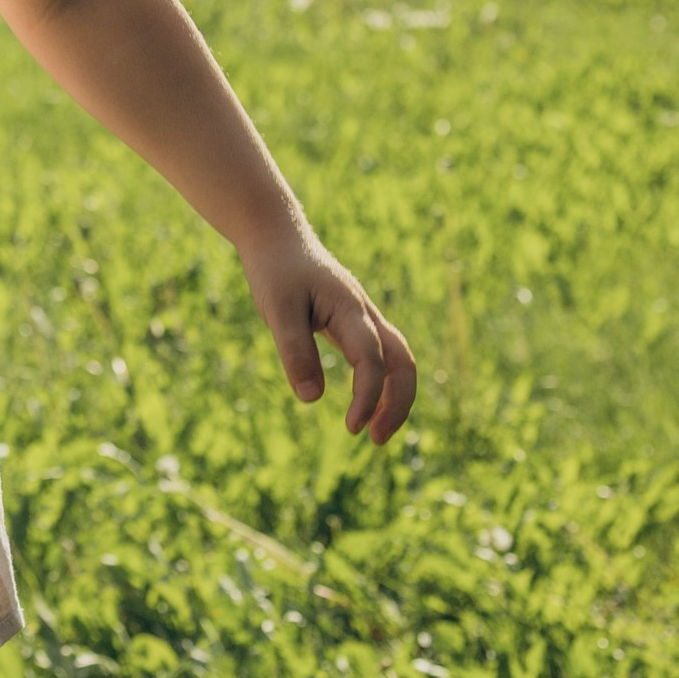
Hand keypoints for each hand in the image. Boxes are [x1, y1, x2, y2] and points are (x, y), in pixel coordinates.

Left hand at [245, 238, 417, 447]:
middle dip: (398, 403)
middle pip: (403, 360)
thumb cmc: (275, 271)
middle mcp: (364, 314)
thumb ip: (295, 350)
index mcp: (350, 309)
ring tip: (373, 432)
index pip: (372, 359)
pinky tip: (361, 405)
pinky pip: (379, 357)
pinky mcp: (352, 324)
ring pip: (397, 359)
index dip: (368, 396)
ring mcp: (362, 318)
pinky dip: (379, 384)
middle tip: (377, 440)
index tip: (351, 428)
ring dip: (393, 396)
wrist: (276, 237)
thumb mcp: (277, 310)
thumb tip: (312, 398)